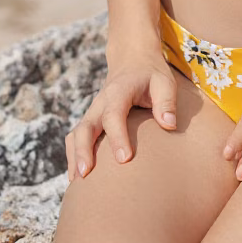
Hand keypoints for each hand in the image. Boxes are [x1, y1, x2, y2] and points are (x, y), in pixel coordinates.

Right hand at [65, 53, 177, 181]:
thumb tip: (169, 126)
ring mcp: (94, 111)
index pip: (114, 114)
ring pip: (76, 134)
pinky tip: (76, 179)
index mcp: (120, 91)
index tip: (124, 159)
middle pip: (86, 126)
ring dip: (74, 156)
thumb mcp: (164, 82)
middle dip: (83, 150)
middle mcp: (101, 102)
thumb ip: (166, 102)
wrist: (133, 59)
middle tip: (86, 174)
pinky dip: (72, 156)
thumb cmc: (151, 74)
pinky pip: (76, 138)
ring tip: (77, 183)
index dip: (117, 136)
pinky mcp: (91, 120)